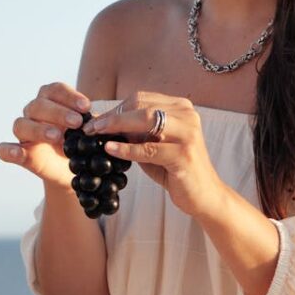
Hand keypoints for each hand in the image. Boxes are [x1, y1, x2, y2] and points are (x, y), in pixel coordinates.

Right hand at [0, 82, 93, 187]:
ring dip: (39, 129)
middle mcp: (34, 113)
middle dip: (58, 112)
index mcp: (51, 101)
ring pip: (22, 124)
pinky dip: (8, 150)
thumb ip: (95, 124)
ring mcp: (25, 133)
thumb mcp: (91, 132)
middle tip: (76, 122)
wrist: (73, 172)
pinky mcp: (20, 153)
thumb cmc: (82, 145)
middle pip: (38, 105)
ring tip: (58, 136)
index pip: (55, 90)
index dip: (69, 96)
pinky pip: (4, 150)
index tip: (86, 107)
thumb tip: (104, 121)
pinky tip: (18, 152)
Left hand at [83, 92, 223, 217]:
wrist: (204, 196)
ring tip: (96, 135)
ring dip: (116, 126)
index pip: (141, 99)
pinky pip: (149, 148)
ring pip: (145, 121)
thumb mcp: (153, 146)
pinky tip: (110, 149)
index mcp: (181, 108)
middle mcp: (187, 115)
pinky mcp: (184, 155)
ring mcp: (188, 134)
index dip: (115, 108)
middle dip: (112, 116)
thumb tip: (103, 123)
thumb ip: (135, 133)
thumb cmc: (175, 170)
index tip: (95, 120)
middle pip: (141, 105)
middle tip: (90, 127)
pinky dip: (127, 149)